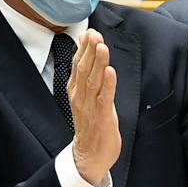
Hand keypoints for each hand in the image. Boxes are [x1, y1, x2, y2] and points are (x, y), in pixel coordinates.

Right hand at [69, 30, 120, 184]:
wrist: (89, 156)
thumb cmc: (90, 123)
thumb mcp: (85, 96)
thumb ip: (86, 74)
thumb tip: (86, 50)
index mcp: (76, 90)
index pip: (78, 64)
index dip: (84, 47)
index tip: (90, 31)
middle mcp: (80, 96)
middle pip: (84, 69)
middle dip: (90, 50)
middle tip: (94, 34)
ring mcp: (90, 107)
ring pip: (93, 81)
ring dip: (98, 63)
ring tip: (102, 47)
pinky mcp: (102, 117)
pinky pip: (104, 98)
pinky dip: (108, 85)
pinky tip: (111, 72)